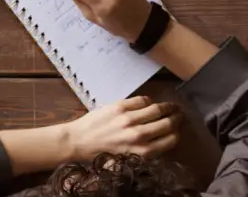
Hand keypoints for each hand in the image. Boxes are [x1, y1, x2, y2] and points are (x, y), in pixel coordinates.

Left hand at [61, 96, 180, 159]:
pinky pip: (141, 100)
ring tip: (171, 106)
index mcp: (144, 152)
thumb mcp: (130, 160)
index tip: (180, 128)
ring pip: (157, 110)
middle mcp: (140, 135)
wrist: (79, 141)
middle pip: (168, 124)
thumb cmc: (103, 154)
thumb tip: (163, 140)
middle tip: (180, 114)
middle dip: (177, 118)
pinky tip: (149, 103)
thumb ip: (147, 151)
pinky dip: (148, 101)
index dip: (178, 133)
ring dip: (167, 107)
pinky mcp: (119, 107)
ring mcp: (129, 119)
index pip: (171, 140)